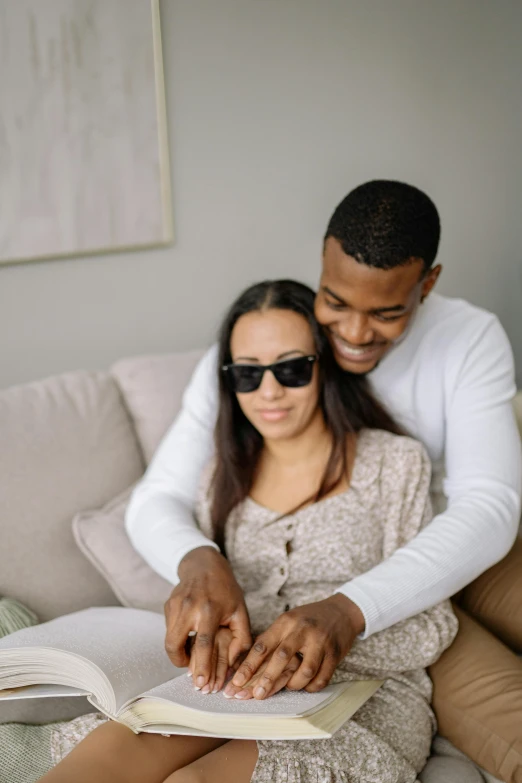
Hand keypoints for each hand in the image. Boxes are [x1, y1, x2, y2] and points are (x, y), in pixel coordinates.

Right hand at [164, 547, 251, 690]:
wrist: (204, 565)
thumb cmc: (226, 590)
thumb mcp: (240, 611)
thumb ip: (242, 638)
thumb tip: (236, 665)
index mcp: (209, 610)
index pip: (202, 643)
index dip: (201, 665)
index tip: (199, 683)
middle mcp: (189, 607)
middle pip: (174, 643)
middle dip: (179, 662)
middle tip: (190, 671)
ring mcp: (175, 605)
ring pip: (169, 639)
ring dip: (178, 651)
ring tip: (192, 653)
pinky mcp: (168, 605)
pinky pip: (169, 630)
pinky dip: (177, 638)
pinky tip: (189, 636)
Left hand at [224, 593, 363, 699]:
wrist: (341, 611)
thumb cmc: (308, 620)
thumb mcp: (287, 622)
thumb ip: (271, 641)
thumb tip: (247, 667)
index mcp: (286, 622)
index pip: (263, 645)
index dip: (248, 666)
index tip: (236, 682)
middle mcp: (302, 630)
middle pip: (281, 657)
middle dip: (267, 679)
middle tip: (256, 695)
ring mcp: (320, 642)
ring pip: (304, 671)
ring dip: (294, 684)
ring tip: (288, 687)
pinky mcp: (335, 653)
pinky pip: (322, 678)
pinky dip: (312, 687)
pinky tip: (306, 686)